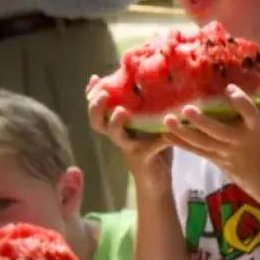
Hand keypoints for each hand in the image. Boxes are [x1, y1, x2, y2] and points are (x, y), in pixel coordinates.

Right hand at [86, 75, 172, 189]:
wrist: (159, 181)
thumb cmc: (156, 148)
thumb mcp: (153, 124)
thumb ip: (151, 107)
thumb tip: (162, 79)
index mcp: (119, 125)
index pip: (100, 108)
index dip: (92, 94)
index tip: (95, 78)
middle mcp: (119, 135)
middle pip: (97, 121)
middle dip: (96, 106)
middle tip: (104, 93)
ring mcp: (128, 147)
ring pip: (114, 134)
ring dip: (115, 122)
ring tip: (122, 111)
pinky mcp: (142, 158)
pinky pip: (148, 148)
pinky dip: (159, 140)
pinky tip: (166, 134)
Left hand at [163, 84, 259, 191]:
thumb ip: (256, 109)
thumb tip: (245, 83)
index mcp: (256, 129)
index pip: (250, 113)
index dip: (240, 101)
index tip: (229, 88)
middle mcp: (239, 140)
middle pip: (219, 131)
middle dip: (202, 121)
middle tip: (186, 109)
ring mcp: (226, 151)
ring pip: (203, 142)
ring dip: (184, 132)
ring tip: (168, 120)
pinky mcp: (215, 159)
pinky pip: (196, 151)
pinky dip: (181, 143)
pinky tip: (166, 135)